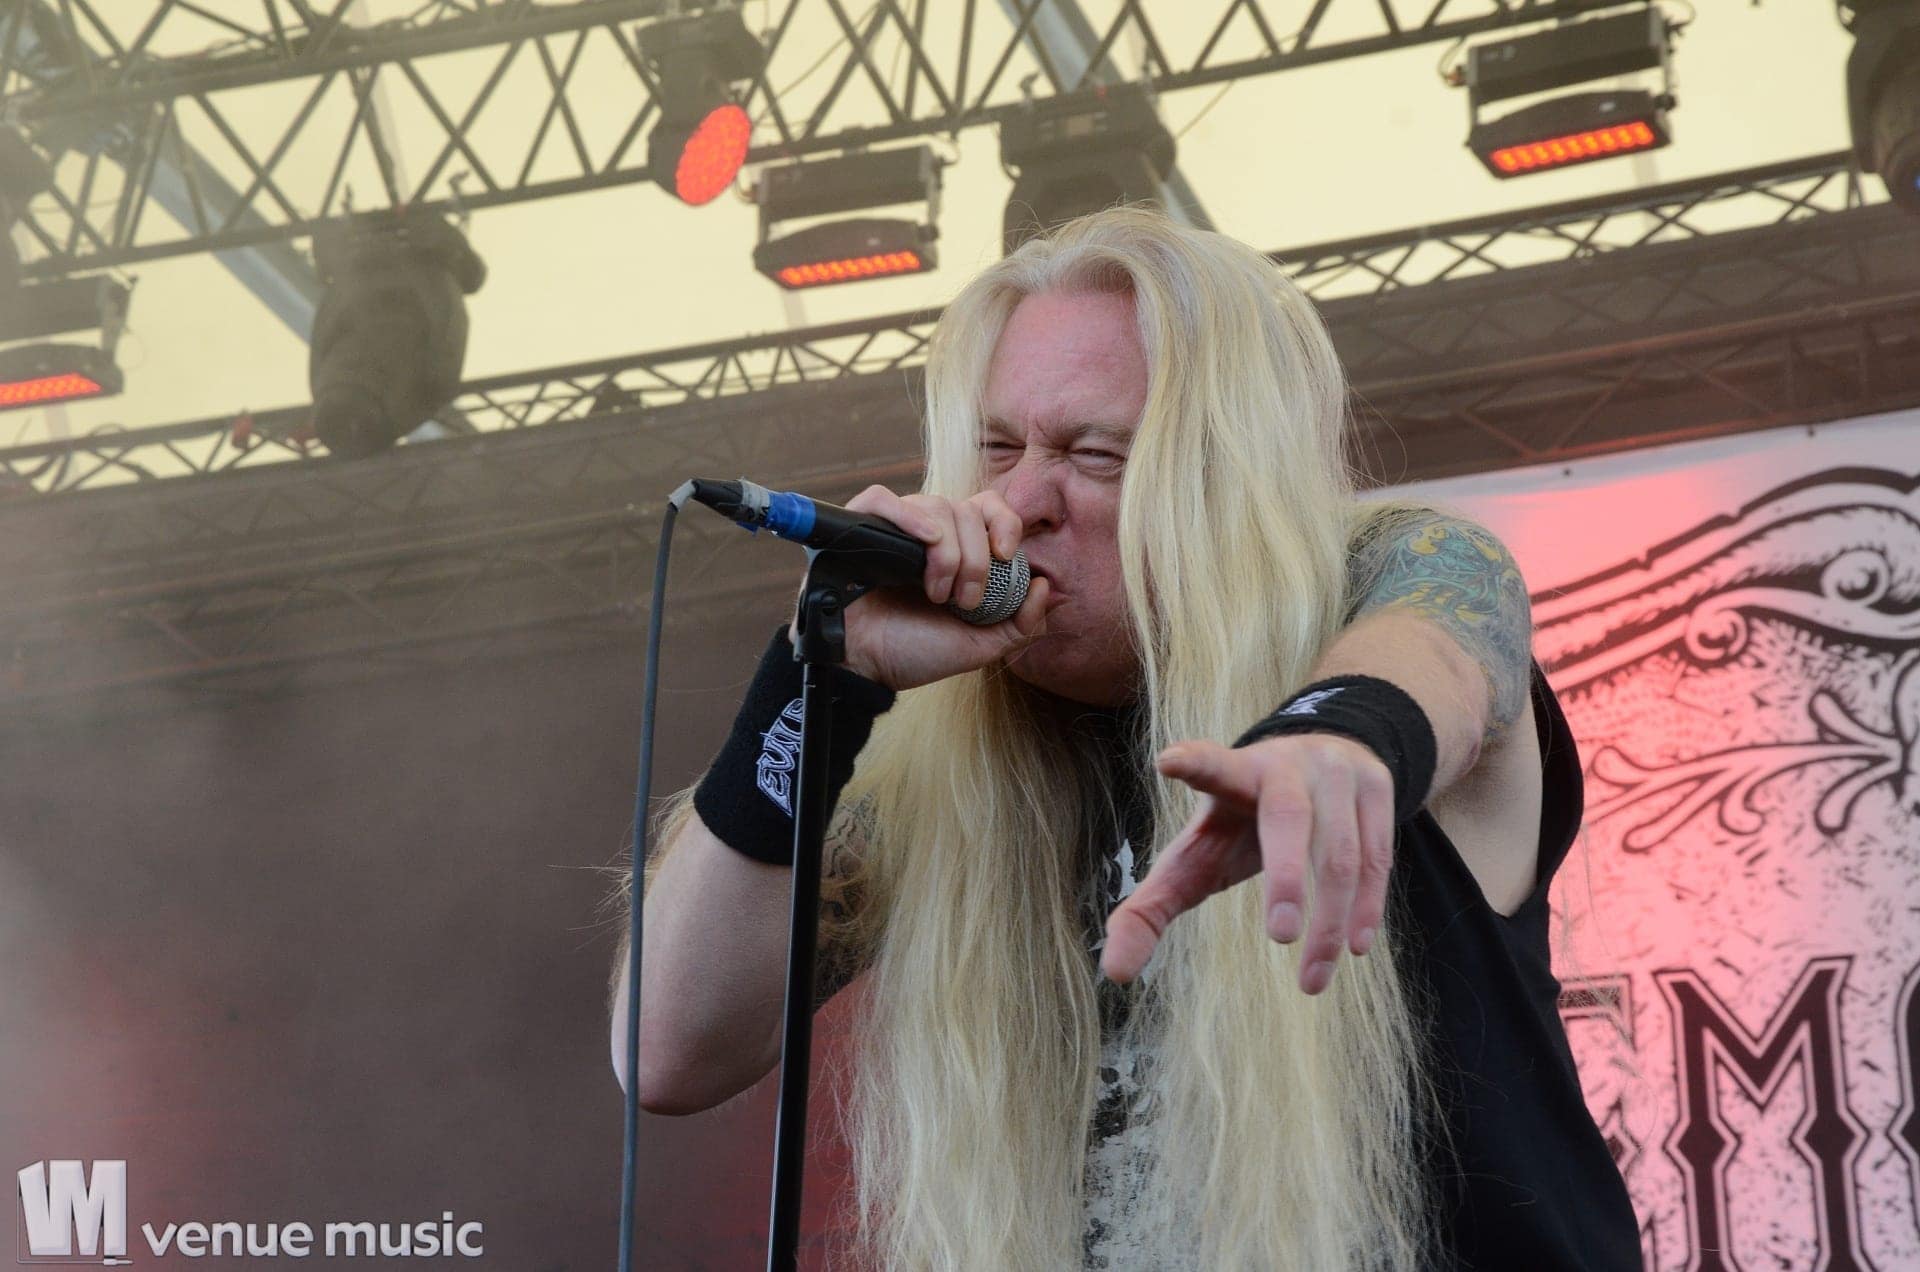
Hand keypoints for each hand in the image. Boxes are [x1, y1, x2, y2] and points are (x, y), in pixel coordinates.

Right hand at [788, 485, 1053, 691]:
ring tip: (935, 594)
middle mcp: (928, 532)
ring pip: (934, 506)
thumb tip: (1042, 587)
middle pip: (966, 510)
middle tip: (963, 601)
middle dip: (975, 559)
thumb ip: (1022, 623)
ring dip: (946, 554)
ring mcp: (895, 529)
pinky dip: (906, 515)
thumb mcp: (981, 645)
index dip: (1005, 523)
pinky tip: (921, 543)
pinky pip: (882, 498)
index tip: (1005, 557)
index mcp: (958, 549)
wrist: (865, 668)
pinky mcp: (860, 529)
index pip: (989, 507)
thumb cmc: (916, 652)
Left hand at [1098, 734, 1395, 994]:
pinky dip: (1366, 907)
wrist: (1328, 756)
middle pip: (1285, 819)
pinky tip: (1352, 947)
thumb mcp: (1196, 854)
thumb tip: (1113, 973)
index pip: (1210, 766)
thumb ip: (1151, 908)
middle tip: (1280, 937)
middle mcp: (1285, 767)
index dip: (1194, 763)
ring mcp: (1337, 773)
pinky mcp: (1377, 788)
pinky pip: (1377, 858)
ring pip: (1339, 852)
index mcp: (1233, 775)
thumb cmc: (1240, 822)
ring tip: (1310, 980)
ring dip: (1329, 921)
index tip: (1168, 760)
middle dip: (1283, 876)